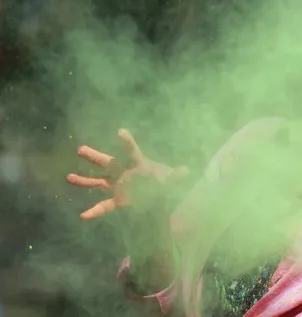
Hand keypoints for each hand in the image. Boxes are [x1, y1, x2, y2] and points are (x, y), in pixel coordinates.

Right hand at [67, 129, 187, 219]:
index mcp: (139, 165)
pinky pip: (104, 206)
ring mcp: (119, 186)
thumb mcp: (172, 181)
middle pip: (108, 163)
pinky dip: (95, 211)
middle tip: (80, 149)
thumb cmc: (165, 186)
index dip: (127, 143)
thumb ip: (177, 176)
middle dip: (95, 157)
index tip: (120, 132)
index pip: (131, 152)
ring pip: (98, 181)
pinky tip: (83, 215)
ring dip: (84, 180)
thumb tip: (187, 170)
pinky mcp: (118, 200)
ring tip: (68, 177)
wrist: (161, 202)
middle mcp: (125, 173)